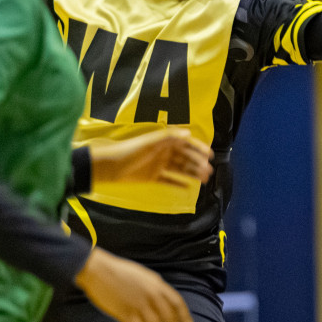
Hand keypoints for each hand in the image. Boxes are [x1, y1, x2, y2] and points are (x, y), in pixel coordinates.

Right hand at [74, 249, 192, 321]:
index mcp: (157, 284)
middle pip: (168, 317)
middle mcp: (152, 294)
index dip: (184, 317)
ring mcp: (139, 303)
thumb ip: (154, 286)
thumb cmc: (118, 272)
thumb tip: (162, 296)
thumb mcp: (143, 275)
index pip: (177, 303)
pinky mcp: (125, 311)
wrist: (97, 269)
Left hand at [90, 130, 213, 188]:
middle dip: (198, 163)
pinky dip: (178, 183)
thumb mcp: (150, 142)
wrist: (111, 166)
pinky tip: (188, 188)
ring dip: (192, 173)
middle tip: (209, 171)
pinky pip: (169, 180)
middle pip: (185, 158)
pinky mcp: (153, 177)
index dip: (198, 148)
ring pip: (180, 169)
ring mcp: (159, 165)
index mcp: (164, 143)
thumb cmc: (131, 151)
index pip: (186, 144)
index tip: (210, 155)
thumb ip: (169, 136)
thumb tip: (189, 133)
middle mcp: (164, 153)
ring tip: (204, 180)